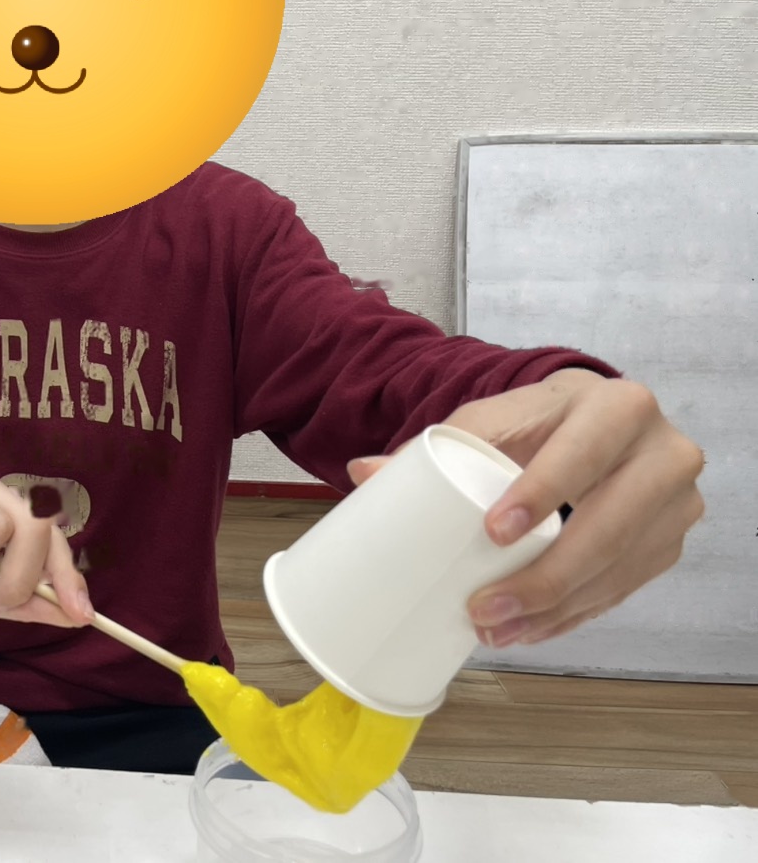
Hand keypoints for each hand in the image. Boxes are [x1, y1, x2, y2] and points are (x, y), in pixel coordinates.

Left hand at [345, 369, 704, 648]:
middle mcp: (661, 451)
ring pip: (620, 568)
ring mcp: (676, 502)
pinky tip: (532, 631)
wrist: (595, 423)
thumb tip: (362, 474)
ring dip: (556, 609)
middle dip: (546, 578)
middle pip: (611, 525)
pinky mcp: (670, 542)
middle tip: (486, 609)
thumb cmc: (537, 422)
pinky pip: (625, 590)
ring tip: (497, 631)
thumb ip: (431, 447)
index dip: (544, 492)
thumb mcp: (491, 421)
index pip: (584, 451)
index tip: (495, 533)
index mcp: (614, 406)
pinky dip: (574, 615)